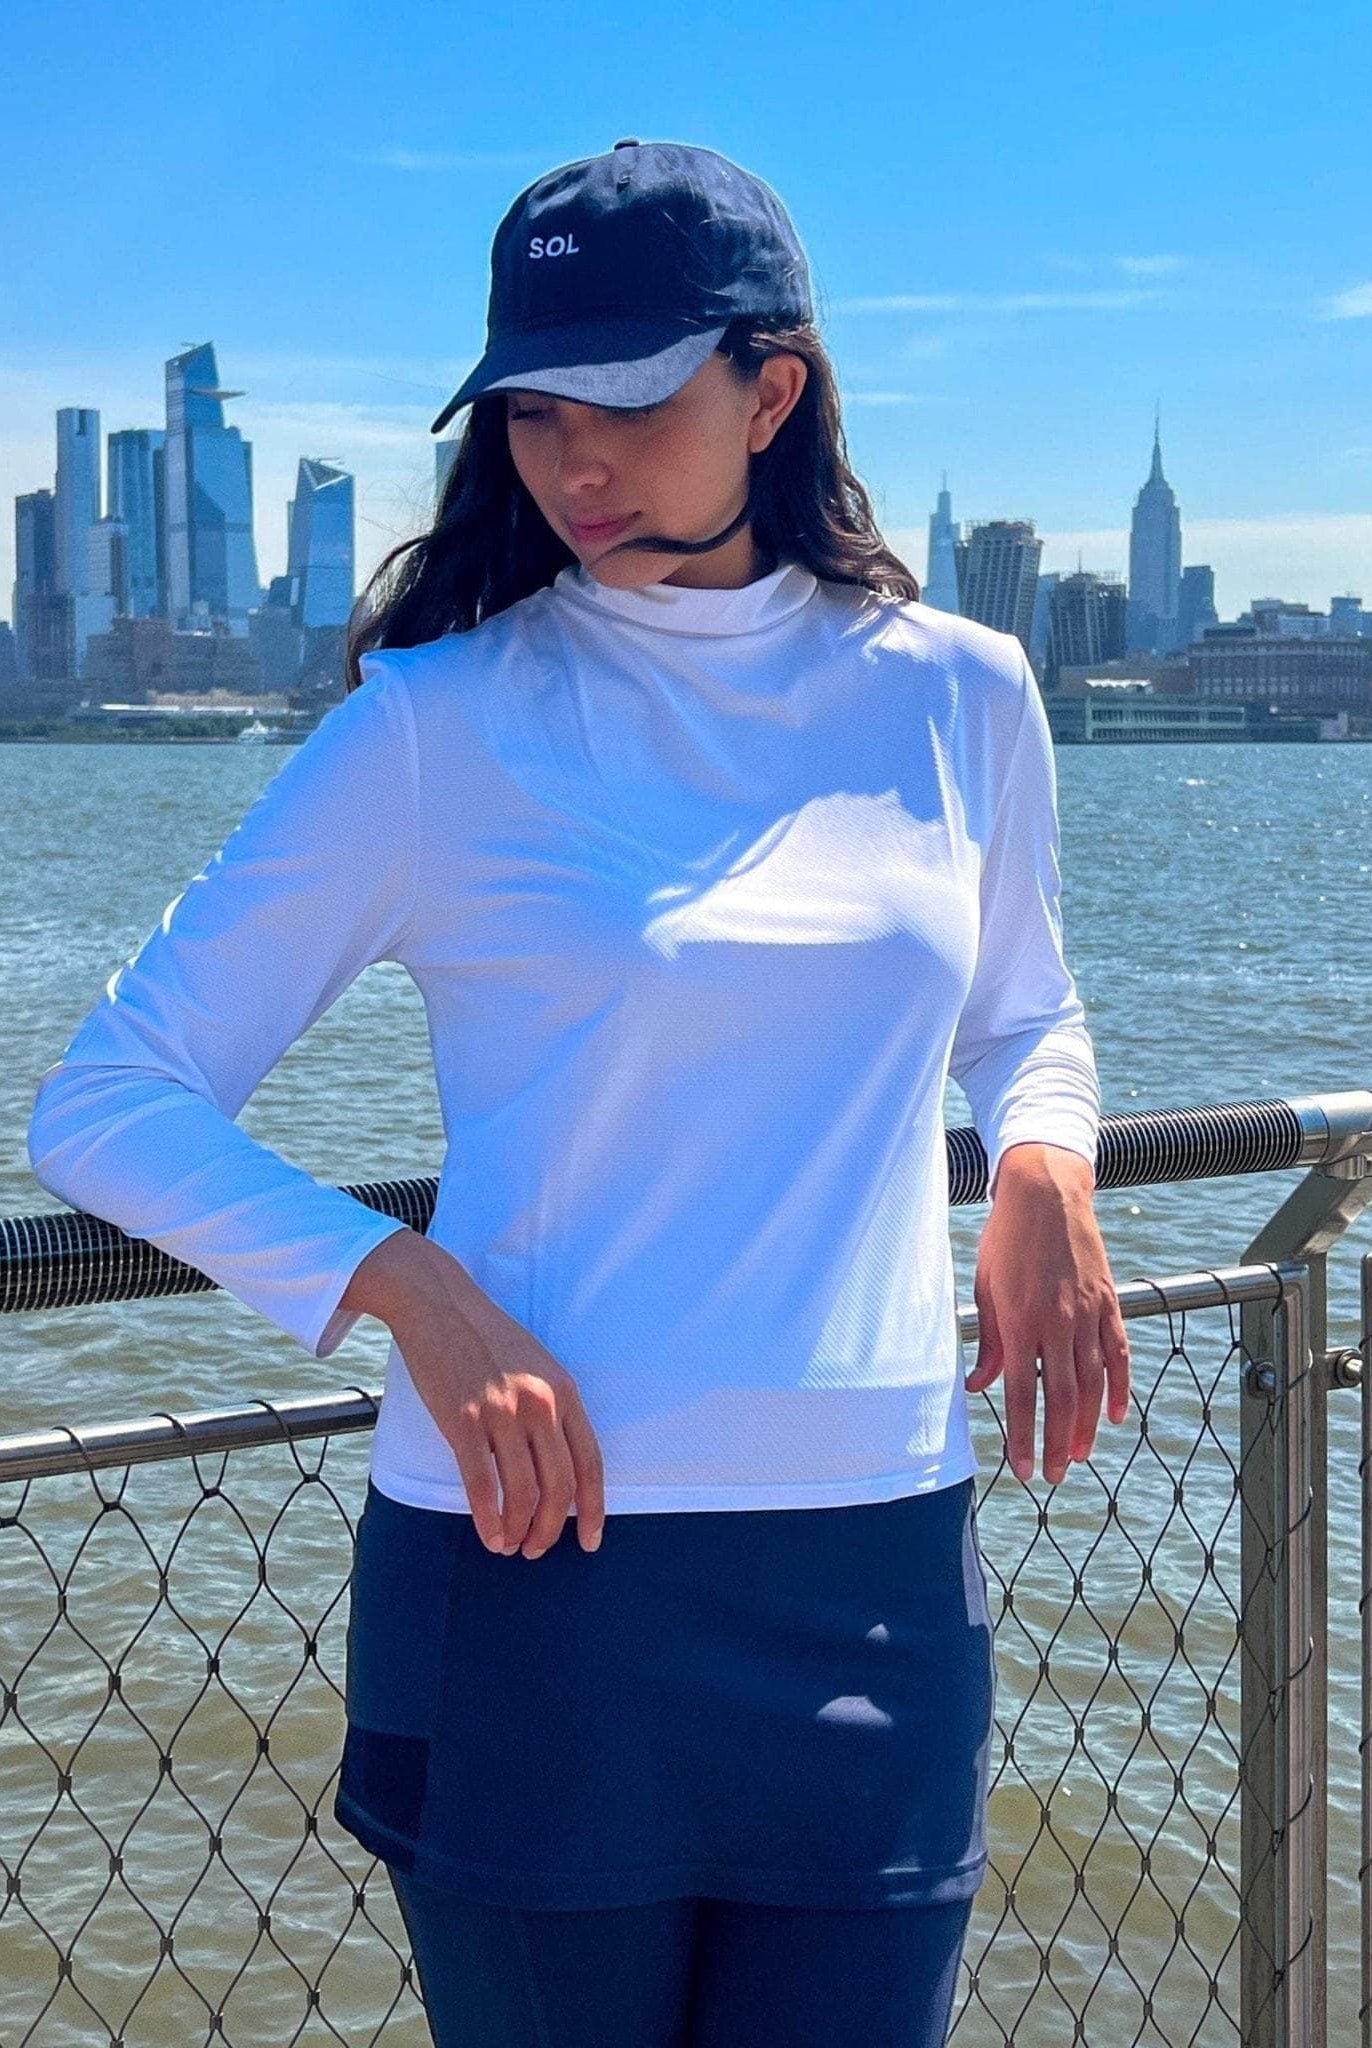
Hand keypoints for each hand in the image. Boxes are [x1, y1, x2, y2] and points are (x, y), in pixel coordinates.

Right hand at [348, 1231, 606, 1557]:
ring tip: (510, 1546)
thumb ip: (552, 1409)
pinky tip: (489, 1535)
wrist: (440, 1304)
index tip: (590, 1540)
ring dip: (520, 1529)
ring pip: (523, 1491)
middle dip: (552, 1528)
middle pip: (559, 1486)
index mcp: (563, 1391)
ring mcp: (502, 1411)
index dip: (594, 1509)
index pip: (589, 1463)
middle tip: (538, 1548)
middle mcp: (539, 1403)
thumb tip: (559, 1467)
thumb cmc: (487, 1338)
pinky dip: (488, 1518)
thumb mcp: (536, 1366)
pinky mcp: (463, 1419)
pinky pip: (482, 1483)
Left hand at [962, 1143, 1130, 1484]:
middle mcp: (1056, 1322)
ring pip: (1092, 1383)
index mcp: (1019, 1321)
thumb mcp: (984, 1288)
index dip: (1023, 1436)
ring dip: (1086, 1425)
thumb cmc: (1005, 1239)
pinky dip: (1119, 1387)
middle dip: (1057, 1443)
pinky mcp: (1109, 1302)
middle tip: (1055, 1475)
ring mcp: (1087, 1313)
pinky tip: (1115, 1415)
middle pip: (1061, 1398)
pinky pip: (1117, 1353)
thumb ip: (986, 1341)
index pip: (1021, 1393)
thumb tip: (979, 1386)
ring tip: (1079, 1455)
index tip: (1024, 1469)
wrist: (1044, 1192)